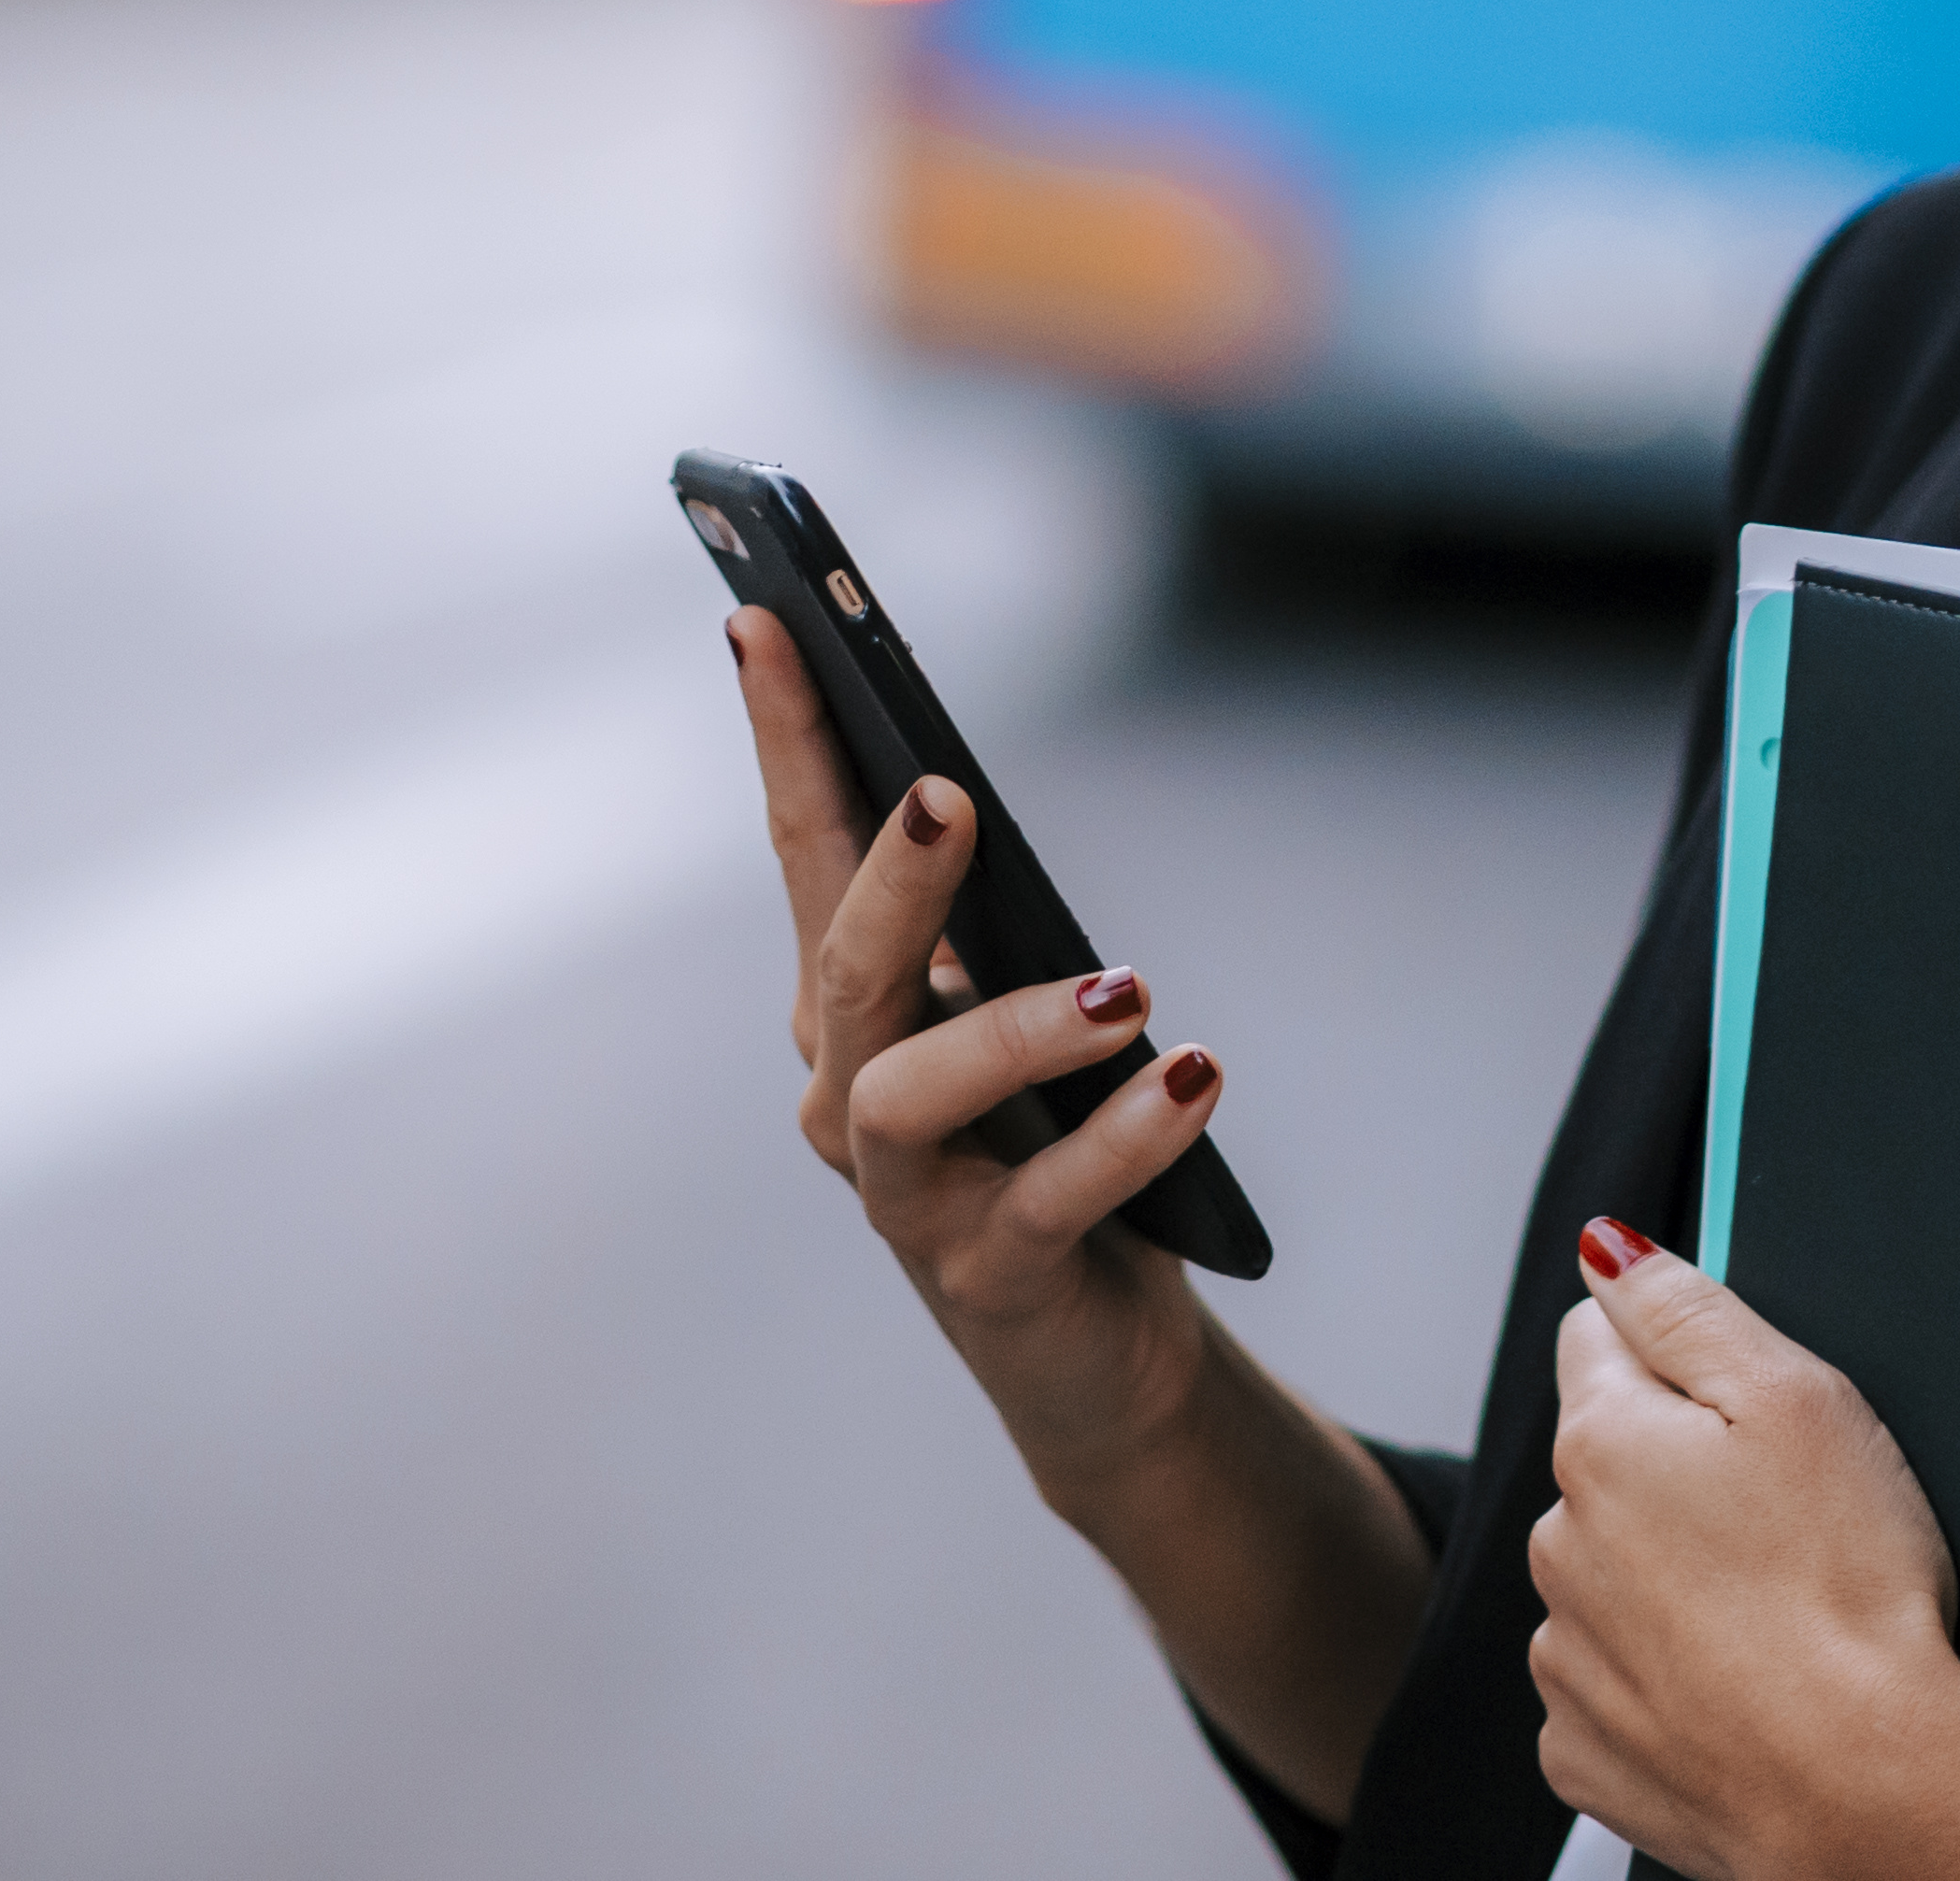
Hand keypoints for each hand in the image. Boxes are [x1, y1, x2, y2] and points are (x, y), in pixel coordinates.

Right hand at [730, 606, 1222, 1500]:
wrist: (1086, 1341)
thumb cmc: (1043, 1142)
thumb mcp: (1014, 1010)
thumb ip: (980, 917)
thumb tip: (953, 792)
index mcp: (852, 1009)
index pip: (806, 850)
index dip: (785, 738)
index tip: (764, 618)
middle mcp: (852, 1093)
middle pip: (843, 966)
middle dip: (888, 877)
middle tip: (950, 797)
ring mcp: (907, 1193)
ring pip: (913, 1091)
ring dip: (1015, 1025)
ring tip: (1127, 985)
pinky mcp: (988, 1272)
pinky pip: (1048, 1199)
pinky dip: (1125, 1135)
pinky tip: (1195, 1075)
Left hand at [1527, 1220, 1959, 1877]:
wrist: (1860, 1786)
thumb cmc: (1847, 1589)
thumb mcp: (1797, 1396)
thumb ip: (1688, 1308)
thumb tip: (1606, 1250)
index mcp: (1601, 1443)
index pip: (1597, 1340)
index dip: (1675, 1354)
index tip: (1740, 1401)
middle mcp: (1559, 1546)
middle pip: (1608, 1465)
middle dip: (1676, 1474)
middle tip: (1783, 1519)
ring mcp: (1566, 1657)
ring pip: (1611, 1578)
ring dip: (1669, 1581)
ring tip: (1772, 1615)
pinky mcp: (1587, 1751)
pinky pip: (1615, 1686)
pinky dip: (1667, 1682)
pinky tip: (1740, 1689)